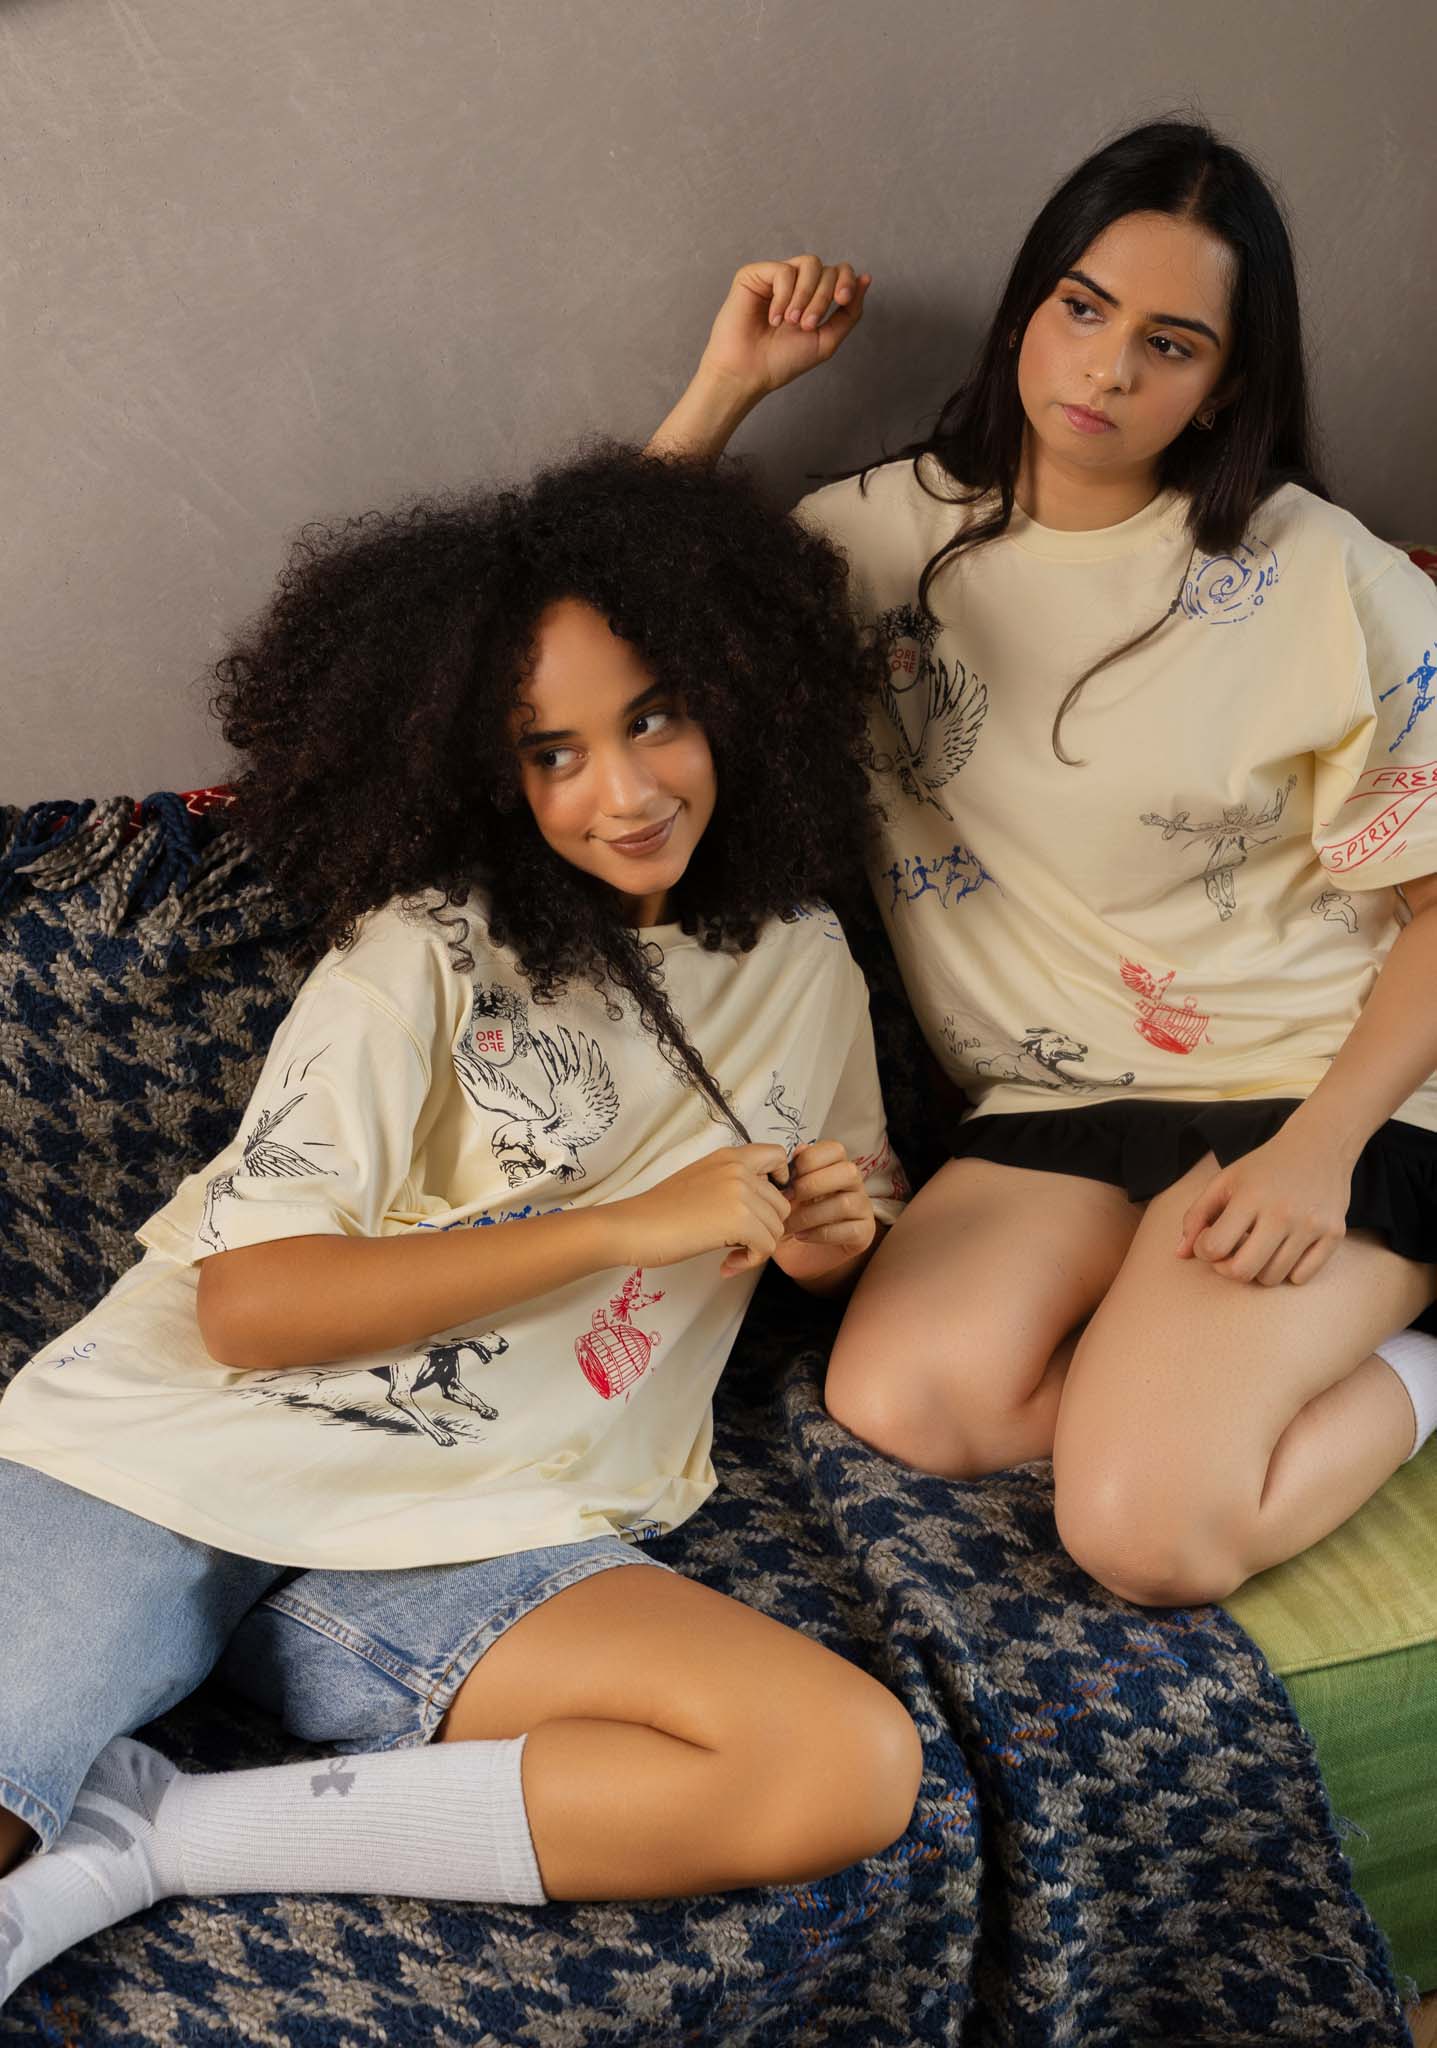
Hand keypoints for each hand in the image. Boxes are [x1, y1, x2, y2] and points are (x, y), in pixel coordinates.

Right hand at [610, 1143, 791, 1277]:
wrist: (633, 1227)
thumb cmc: (660, 1211)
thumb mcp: (701, 1181)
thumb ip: (732, 1183)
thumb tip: (761, 1205)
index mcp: (729, 1157)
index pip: (777, 1155)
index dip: (779, 1182)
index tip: (761, 1204)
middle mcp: (739, 1169)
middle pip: (781, 1204)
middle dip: (765, 1228)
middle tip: (738, 1243)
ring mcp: (741, 1193)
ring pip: (776, 1228)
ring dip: (757, 1248)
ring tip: (729, 1254)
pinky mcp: (740, 1221)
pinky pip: (767, 1247)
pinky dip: (750, 1261)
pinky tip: (727, 1264)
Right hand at [697, 255, 870, 400]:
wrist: (749, 373)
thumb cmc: (782, 361)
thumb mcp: (826, 340)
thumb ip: (849, 312)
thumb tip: (867, 278)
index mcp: (813, 297)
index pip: (839, 272)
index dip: (846, 281)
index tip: (842, 301)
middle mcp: (795, 283)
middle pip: (826, 270)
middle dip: (823, 298)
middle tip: (806, 326)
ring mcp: (774, 277)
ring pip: (809, 264)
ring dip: (807, 295)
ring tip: (791, 322)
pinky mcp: (754, 274)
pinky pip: (783, 271)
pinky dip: (783, 296)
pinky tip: (773, 318)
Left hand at [772, 1140, 876, 1283]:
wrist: (796, 1254)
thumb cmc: (792, 1217)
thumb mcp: (786, 1194)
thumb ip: (793, 1171)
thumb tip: (799, 1149)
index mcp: (835, 1167)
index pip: (835, 1149)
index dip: (810, 1159)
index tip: (787, 1178)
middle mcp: (854, 1185)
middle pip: (848, 1171)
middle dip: (812, 1184)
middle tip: (788, 1200)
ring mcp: (863, 1209)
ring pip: (846, 1203)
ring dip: (810, 1215)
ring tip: (789, 1225)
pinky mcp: (864, 1234)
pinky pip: (849, 1230)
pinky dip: (820, 1234)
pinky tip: (801, 1236)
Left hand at [1176, 1125, 1351, 1285]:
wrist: (1319, 1147)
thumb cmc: (1264, 1167)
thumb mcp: (1225, 1181)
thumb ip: (1196, 1216)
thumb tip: (1180, 1255)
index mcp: (1250, 1196)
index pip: (1215, 1247)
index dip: (1204, 1250)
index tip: (1210, 1239)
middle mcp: (1283, 1212)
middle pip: (1243, 1272)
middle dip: (1227, 1269)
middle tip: (1230, 1254)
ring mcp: (1311, 1225)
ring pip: (1272, 1278)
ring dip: (1258, 1270)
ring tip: (1258, 1247)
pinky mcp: (1334, 1234)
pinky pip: (1301, 1278)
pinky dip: (1287, 1272)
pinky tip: (1283, 1249)